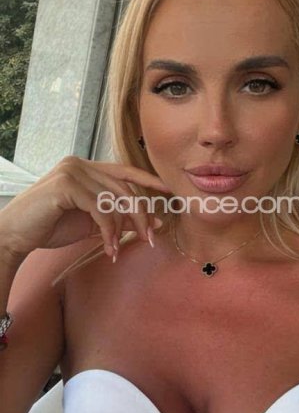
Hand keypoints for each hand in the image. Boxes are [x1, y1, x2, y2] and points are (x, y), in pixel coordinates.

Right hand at [0, 156, 170, 261]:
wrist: (15, 235)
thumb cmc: (51, 226)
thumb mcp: (91, 222)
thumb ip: (119, 218)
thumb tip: (154, 221)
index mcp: (86, 168)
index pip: (124, 170)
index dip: (148, 180)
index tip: (168, 191)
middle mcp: (80, 164)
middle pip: (124, 187)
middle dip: (140, 214)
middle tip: (150, 237)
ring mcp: (72, 171)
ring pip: (113, 198)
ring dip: (123, 227)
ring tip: (121, 248)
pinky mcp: (66, 185)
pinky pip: (99, 208)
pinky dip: (108, 230)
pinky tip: (108, 247)